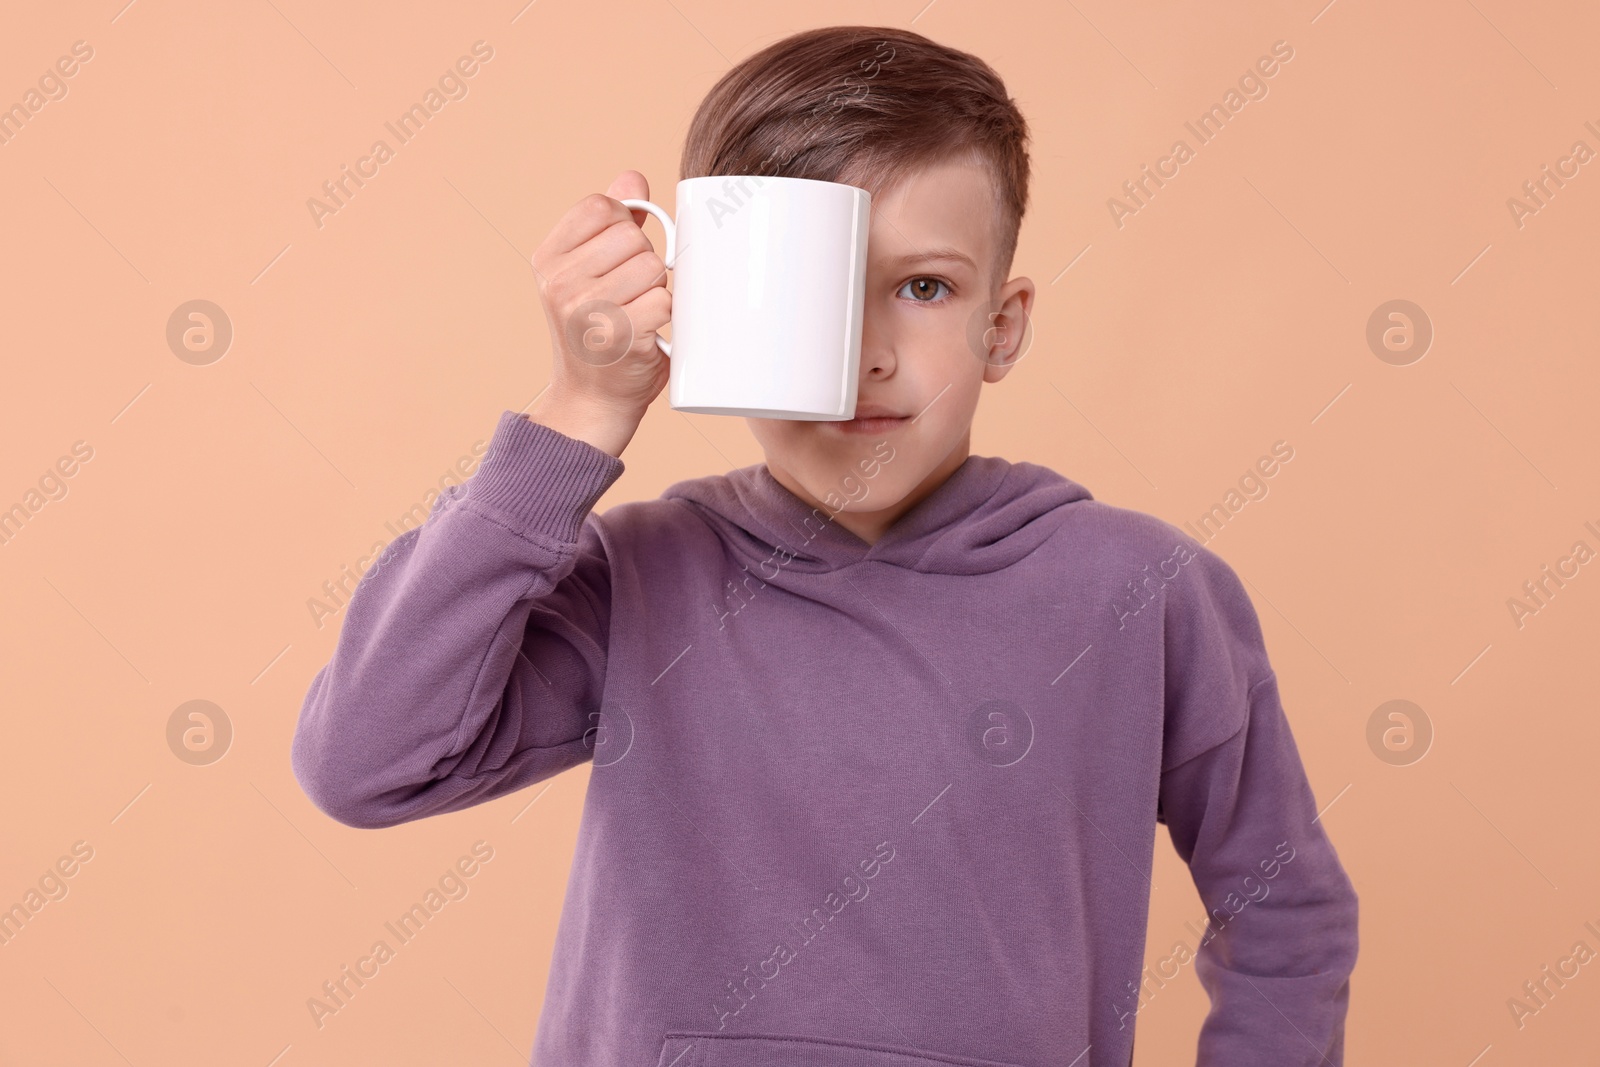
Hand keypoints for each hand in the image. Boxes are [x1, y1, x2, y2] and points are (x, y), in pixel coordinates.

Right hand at [529, 171, 672, 450]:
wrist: (592, 400)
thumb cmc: (599, 331)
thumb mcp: (591, 273)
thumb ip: (610, 224)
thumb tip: (632, 177)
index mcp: (549, 259)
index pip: (600, 206)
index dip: (623, 225)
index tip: (620, 255)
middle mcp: (560, 282)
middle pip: (632, 236)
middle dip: (644, 261)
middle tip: (631, 293)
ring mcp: (586, 310)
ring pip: (652, 266)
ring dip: (657, 289)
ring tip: (639, 312)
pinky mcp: (617, 336)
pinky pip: (664, 301)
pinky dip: (666, 316)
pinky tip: (649, 331)